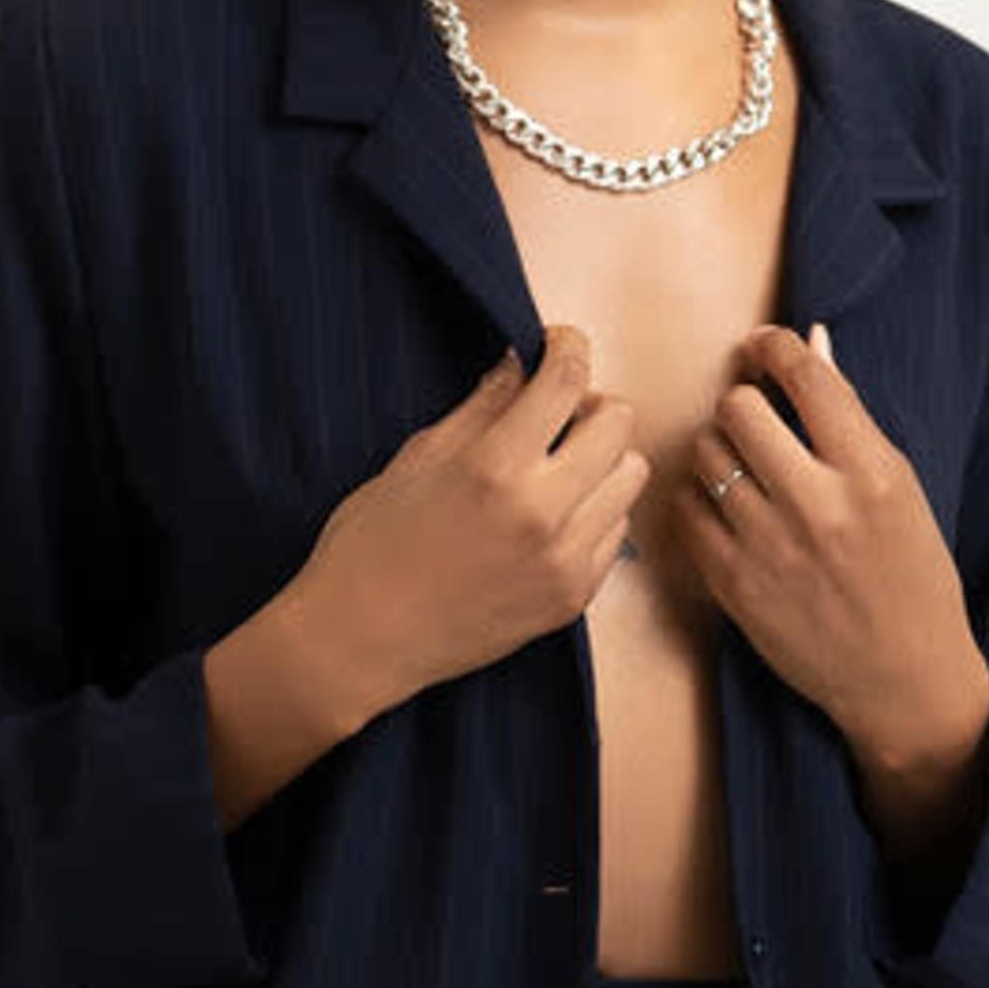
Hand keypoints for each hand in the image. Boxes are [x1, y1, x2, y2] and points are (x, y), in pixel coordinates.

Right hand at [297, 318, 651, 708]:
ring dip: (601, 459)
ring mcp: (564, 562)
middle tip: (555, 414)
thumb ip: (480, 408)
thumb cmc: (369, 546)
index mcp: (495, 468)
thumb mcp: (415, 460)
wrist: (358, 643)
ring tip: (557, 468)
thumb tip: (520, 363)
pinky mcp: (571, 600)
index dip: (568, 347)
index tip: (558, 344)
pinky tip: (552, 517)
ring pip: (630, 477)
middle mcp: (542, 514)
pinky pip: (616, 533)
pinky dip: (594, 512)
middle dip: (590, 404)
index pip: (568, 380)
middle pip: (619, 423)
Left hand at [680, 319, 988, 766]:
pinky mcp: (733, 585)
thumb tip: (811, 345)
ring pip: (706, 453)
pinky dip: (699, 496)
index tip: (765, 348)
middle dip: (744, 402)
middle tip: (755, 418)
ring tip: (742, 464)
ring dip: (719, 447)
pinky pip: (686, 507)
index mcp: (872, 474)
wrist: (901, 676)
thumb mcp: (901, 490)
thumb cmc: (910, 576)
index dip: (775, 347)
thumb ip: (850, 421)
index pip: (807, 377)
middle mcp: (818, 506)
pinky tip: (724, 506)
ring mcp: (770, 547)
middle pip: (740, 407)